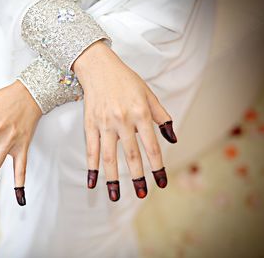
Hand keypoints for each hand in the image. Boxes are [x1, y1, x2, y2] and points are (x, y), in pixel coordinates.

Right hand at [73, 41, 176, 200]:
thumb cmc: (126, 81)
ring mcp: (104, 124)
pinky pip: (91, 150)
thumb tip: (173, 139)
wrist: (99, 67)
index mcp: (141, 114)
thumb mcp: (149, 95)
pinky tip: (92, 182)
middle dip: (138, 177)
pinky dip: (91, 167)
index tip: (161, 183)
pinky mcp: (90, 124)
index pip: (152, 147)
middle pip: (132, 155)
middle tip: (141, 195)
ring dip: (113, 179)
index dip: (158, 167)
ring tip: (115, 196)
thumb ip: (162, 117)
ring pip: (109, 157)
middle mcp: (123, 121)